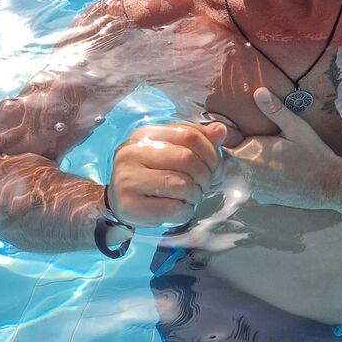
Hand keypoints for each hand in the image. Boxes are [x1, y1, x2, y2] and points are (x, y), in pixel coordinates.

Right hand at [108, 121, 227, 227]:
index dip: (210, 152)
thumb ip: (197, 138)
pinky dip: (185, 211)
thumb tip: (220, 130)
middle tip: (205, 184)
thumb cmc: (152, 173)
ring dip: (196, 194)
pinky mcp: (129, 206)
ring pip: (182, 185)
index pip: (189, 134)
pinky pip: (173, 209)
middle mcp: (131, 153)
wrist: (122, 201)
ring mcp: (127, 179)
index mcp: (144, 134)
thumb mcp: (171, 150)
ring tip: (191, 196)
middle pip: (186, 159)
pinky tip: (180, 208)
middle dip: (205, 175)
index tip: (214, 166)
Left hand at [225, 88, 341, 210]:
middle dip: (225, 154)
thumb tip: (258, 92)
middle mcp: (246, 174)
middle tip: (232, 144)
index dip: (219, 140)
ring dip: (236, 167)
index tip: (223, 132)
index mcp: (250, 154)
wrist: (329, 185)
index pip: (220, 148)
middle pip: (223, 164)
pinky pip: (248, 186)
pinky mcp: (262, 198)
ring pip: (233, 176)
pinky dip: (250, 178)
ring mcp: (253, 189)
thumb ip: (275, 110)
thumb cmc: (312, 154)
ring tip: (249, 156)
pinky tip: (265, 171)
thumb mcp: (296, 127)